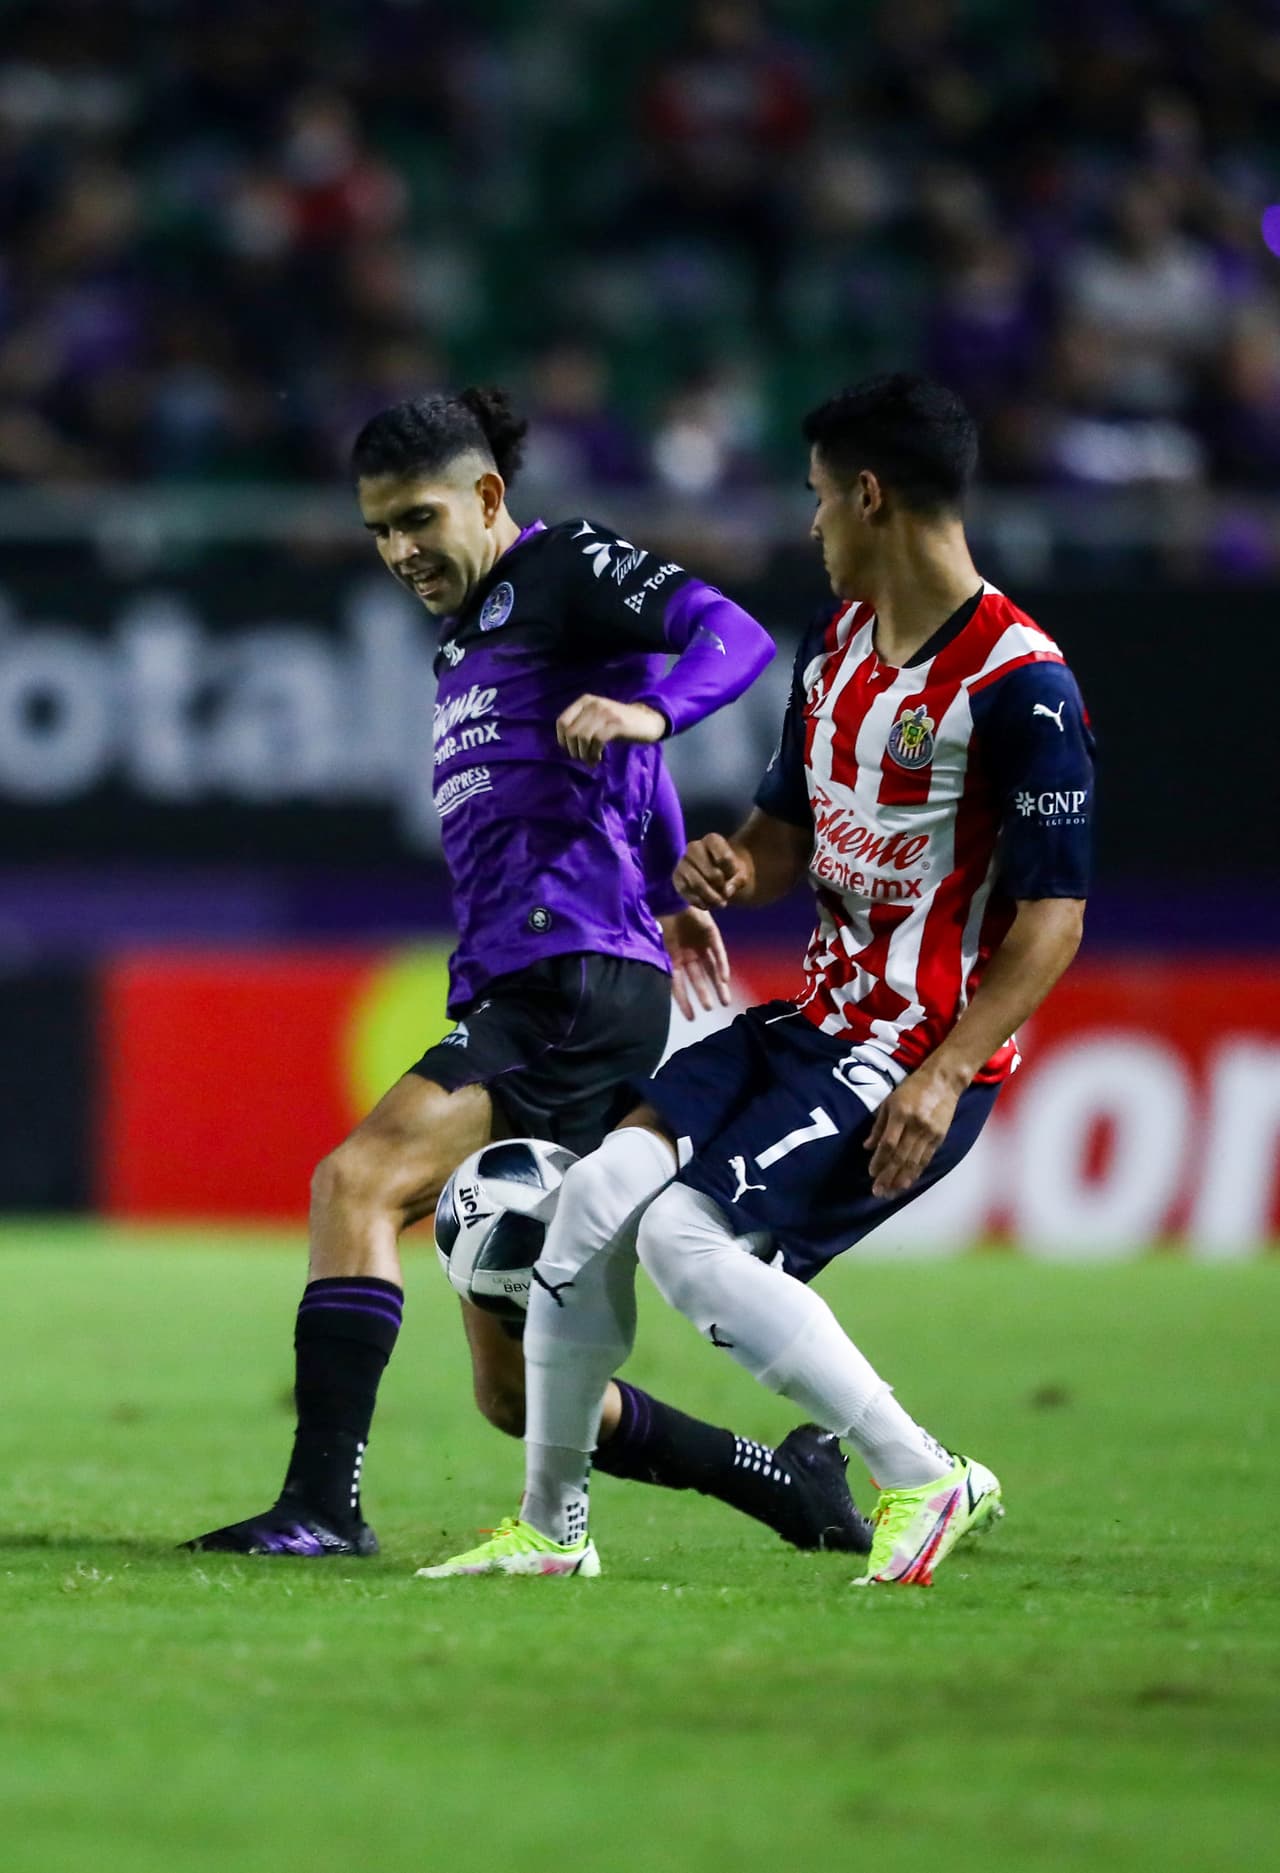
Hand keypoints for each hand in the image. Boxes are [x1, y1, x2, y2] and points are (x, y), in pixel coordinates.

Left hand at [556, 695, 666, 764]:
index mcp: (585, 701)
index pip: (561, 721)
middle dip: (573, 750)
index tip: (570, 749)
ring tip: (590, 760)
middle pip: (571, 732)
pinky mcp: (616, 724)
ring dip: (583, 754)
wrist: (646, 720)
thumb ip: (581, 723)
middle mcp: (593, 704)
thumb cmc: (619, 722)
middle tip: (581, 758)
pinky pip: (597, 741)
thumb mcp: (597, 717)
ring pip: (582, 738)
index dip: (562, 739)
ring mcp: (605, 713)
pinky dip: (594, 754)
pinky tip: (598, 759)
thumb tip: (565, 743)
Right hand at [659, 907, 732, 1020]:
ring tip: (724, 1001)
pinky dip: (722, 965)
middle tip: (711, 1008)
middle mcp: (688, 955)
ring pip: (711, 969)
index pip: (679, 985)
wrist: (669, 896)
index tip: (692, 1018)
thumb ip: (662, 967)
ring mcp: (700, 945)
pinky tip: (725, 978)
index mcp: (673, 959)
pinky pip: (718, 952)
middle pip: (698, 979)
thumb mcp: (657, 947)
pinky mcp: (711, 935)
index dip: (685, 1002)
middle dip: (704, 994)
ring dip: (718, 985)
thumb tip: (662, 991)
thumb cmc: (658, 920)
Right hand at [673, 834, 753, 909]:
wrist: (718, 876)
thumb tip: (726, 891)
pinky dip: (699, 901)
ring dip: (710, 897)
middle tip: (726, 893)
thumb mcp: (742, 874)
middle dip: (720, 887)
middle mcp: (694, 847)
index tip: (734, 876)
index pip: (724, 858)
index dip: (731, 872)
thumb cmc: (732, 872)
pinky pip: (686, 892)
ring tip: (720, 903)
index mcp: (712, 840)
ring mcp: (682, 862)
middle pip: (710, 872)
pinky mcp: (676, 877)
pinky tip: (708, 904)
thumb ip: (739, 880)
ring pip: (696, 884)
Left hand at [865, 1064, 965, 1197]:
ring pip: (914, 1162)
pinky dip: (916, 1172)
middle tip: (878, 1192)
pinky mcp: (940, 1137)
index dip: (879, 1161)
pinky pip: (926, 1159)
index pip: (888, 1143)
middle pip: (901, 1157)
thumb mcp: (890, 1101)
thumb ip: (879, 1125)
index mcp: (901, 1114)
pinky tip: (908, 1182)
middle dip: (888, 1176)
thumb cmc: (912, 1088)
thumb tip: (868, 1147)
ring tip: (891, 1192)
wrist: (944, 1080)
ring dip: (902, 1179)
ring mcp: (930, 1133)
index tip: (871, 1174)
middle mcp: (916, 1125)